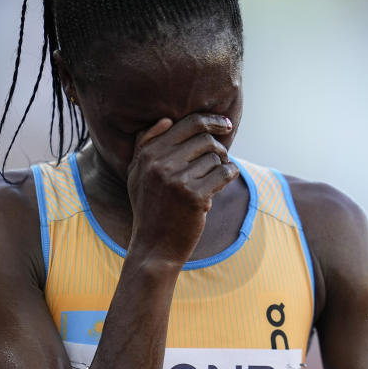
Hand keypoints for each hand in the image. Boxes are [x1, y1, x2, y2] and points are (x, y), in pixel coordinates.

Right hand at [125, 113, 238, 264]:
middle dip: (219, 147)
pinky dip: (230, 175)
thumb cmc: (149, 209)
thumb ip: (145, 146)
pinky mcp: (194, 196)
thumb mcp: (137, 175)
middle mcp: (160, 163)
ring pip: (215, 158)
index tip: (226, 125)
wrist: (154, 247)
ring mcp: (177, 180)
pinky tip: (226, 181)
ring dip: (222, 165)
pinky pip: (224, 173)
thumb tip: (166, 120)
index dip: (211, 120)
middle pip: (205, 139)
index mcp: (148, 154)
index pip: (188, 124)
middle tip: (222, 158)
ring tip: (215, 179)